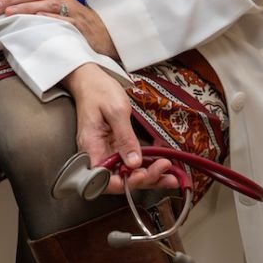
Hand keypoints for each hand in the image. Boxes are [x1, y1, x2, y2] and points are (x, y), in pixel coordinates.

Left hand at [0, 0, 118, 59]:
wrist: (101, 35)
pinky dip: (50, 18)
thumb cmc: (73, 18)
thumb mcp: (56, 1)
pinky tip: (37, 19)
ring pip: (47, 4)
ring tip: (9, 13)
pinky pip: (64, 21)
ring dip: (26, 8)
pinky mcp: (78, 26)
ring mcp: (71, 11)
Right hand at [62, 65, 179, 194]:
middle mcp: (96, 153)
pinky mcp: (115, 148)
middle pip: (118, 179)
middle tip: (163, 169)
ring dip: (150, 178)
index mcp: (91, 145)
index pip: (102, 178)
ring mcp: (106, 151)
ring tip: (171, 177)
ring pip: (127, 174)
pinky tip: (163, 170)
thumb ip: (125, 138)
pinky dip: (147, 168)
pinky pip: (130, 163)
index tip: (142, 176)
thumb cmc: (99, 90)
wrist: (91, 79)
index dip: (122, 182)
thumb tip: (134, 163)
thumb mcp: (116, 111)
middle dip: (143, 179)